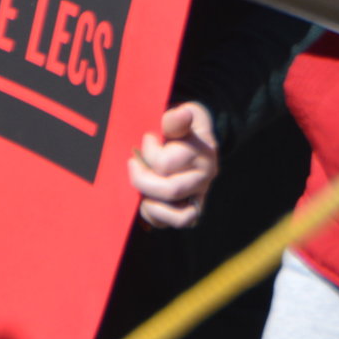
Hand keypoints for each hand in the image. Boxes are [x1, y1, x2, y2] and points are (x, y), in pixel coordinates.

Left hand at [129, 102, 218, 227]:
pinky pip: (178, 223)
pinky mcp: (193, 208)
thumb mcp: (181, 114)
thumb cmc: (183, 125)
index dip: (148, 152)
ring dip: (153, 205)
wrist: (195, 135)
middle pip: (171, 191)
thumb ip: (176, 119)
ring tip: (142, 189)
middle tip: (133, 164)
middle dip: (143, 180)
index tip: (147, 138)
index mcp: (204, 152)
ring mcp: (200, 194)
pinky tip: (146, 200)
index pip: (165, 163)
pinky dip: (158, 217)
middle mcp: (206, 177)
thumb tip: (181, 114)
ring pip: (181, 216)